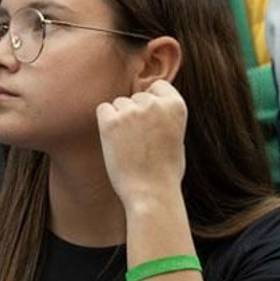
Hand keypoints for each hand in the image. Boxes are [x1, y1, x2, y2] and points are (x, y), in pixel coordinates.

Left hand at [96, 80, 187, 207]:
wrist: (151, 193)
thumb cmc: (165, 172)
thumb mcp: (177, 137)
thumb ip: (166, 117)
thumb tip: (152, 104)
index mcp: (176, 105)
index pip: (158, 87)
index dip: (152, 102)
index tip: (149, 121)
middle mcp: (154, 104)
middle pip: (136, 96)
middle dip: (135, 114)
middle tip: (138, 141)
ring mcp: (132, 111)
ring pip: (118, 104)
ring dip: (120, 120)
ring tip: (129, 145)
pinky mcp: (111, 122)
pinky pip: (102, 110)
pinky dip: (105, 123)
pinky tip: (114, 142)